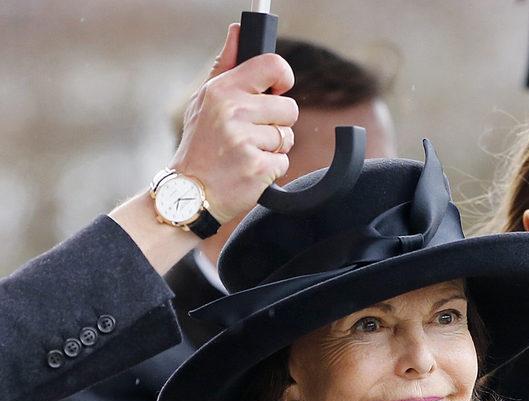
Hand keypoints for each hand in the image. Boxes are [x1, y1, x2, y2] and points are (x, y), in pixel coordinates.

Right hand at [168, 24, 297, 222]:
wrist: (189, 192)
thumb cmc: (200, 144)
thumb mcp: (204, 99)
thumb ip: (226, 65)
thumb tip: (239, 30)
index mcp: (223, 90)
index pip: (273, 66)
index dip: (284, 77)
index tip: (279, 88)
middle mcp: (234, 112)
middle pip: (289, 108)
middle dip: (278, 123)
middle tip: (253, 133)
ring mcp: (246, 141)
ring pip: (287, 137)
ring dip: (274, 148)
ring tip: (246, 152)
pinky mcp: (258, 168)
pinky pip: (284, 162)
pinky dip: (271, 169)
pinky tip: (248, 169)